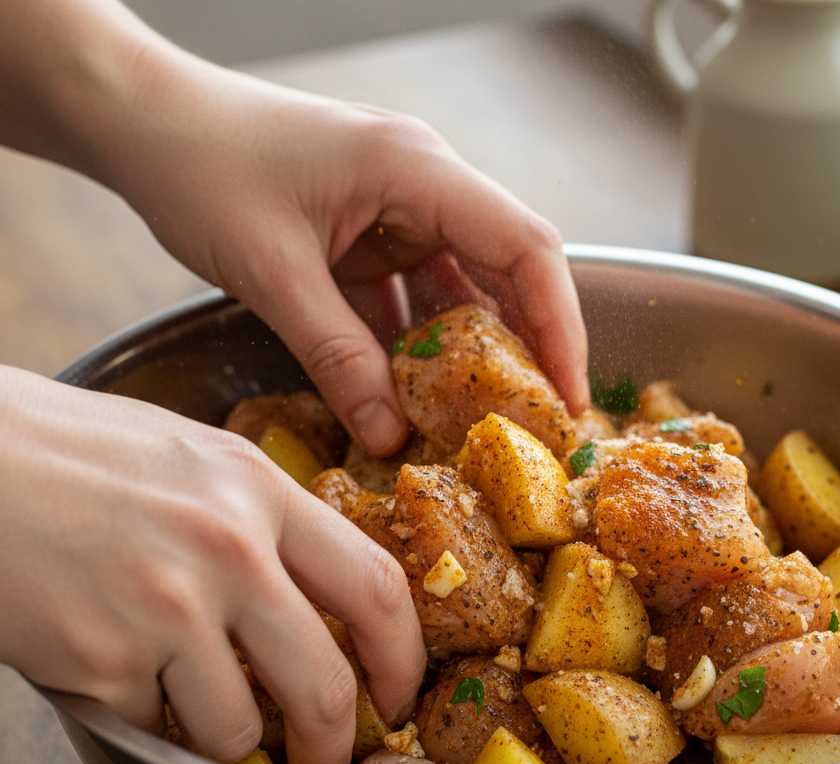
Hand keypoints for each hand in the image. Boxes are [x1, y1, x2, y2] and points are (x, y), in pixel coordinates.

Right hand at [0, 368, 424, 763]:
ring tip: (197, 716)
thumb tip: (314, 598)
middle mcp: (227, 547)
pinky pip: (151, 728)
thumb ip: (260, 519)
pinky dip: (144, 723)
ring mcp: (166, 605)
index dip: (402, 659)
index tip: (397, 695)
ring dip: (227, 745)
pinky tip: (116, 678)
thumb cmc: (69, 453)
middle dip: (332, 747)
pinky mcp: (100, 657)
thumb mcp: (193, 459)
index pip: (375, 589)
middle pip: (325, 685)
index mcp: (258, 490)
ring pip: (237, 728)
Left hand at [91, 47, 588, 454]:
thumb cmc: (199, 165)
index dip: (559, 325)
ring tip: (482, 422)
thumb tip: (391, 435)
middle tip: (536, 423)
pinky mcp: (369, 236)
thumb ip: (336, 356)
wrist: (142, 122)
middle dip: (527, 348)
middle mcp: (423, 184)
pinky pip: (413, 299)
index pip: (524, 246)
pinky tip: (415, 395)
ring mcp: (397, 210)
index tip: (568, 397)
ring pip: (461, 290)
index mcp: (416, 169)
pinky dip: (417, 348)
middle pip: (508, 270)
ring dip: (469, 354)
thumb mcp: (271, 271)